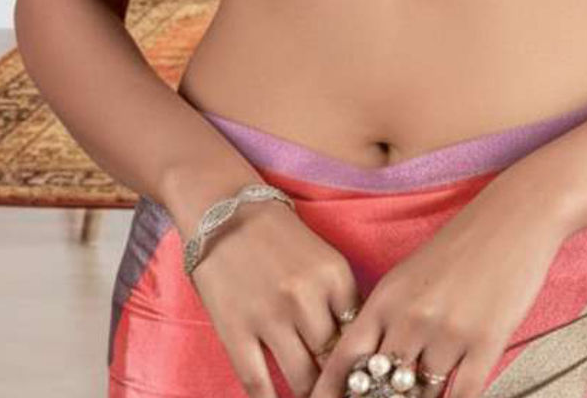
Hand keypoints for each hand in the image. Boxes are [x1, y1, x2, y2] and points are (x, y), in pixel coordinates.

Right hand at [187, 198, 360, 397]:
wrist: (224, 207)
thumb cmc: (276, 233)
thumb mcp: (322, 257)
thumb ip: (339, 298)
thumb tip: (353, 347)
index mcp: (335, 276)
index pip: (358, 334)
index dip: (360, 360)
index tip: (362, 377)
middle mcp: (307, 298)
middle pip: (332, 360)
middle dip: (336, 382)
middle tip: (340, 391)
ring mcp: (270, 316)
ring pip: (301, 378)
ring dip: (308, 394)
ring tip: (311, 396)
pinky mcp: (236, 330)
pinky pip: (257, 383)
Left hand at [306, 180, 565, 397]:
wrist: (514, 215)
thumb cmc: (464, 242)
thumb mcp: (413, 273)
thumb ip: (390, 317)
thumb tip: (375, 367)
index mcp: (388, 296)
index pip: (346, 358)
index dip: (331, 389)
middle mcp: (411, 317)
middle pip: (381, 386)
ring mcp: (448, 332)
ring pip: (422, 397)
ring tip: (421, 395)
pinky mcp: (486, 342)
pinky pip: (461, 395)